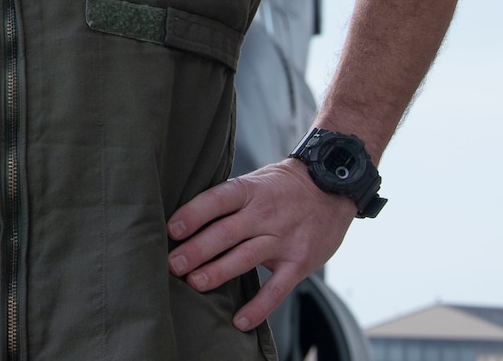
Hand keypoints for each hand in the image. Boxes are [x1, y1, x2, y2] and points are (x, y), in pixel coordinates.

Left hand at [167, 158, 356, 330]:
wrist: (331, 187)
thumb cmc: (282, 187)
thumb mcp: (254, 182)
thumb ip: (227, 201)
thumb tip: (186, 219)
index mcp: (248, 191)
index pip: (216, 201)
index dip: (192, 215)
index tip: (171, 230)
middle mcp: (264, 214)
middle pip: (226, 233)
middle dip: (196, 249)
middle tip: (173, 265)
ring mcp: (282, 239)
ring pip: (246, 258)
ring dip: (218, 272)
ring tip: (195, 283)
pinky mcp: (299, 262)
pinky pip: (277, 288)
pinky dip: (259, 306)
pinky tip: (240, 320)